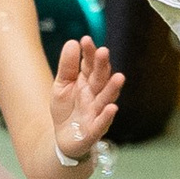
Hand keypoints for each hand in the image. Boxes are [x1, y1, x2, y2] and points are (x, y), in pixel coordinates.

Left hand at [50, 36, 123, 164]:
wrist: (64, 138)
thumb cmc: (67, 109)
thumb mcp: (61, 85)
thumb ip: (67, 66)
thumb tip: (72, 42)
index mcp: (87, 82)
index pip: (90, 65)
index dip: (89, 53)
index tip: (86, 40)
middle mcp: (95, 95)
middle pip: (100, 79)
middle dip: (103, 66)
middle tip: (103, 51)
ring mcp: (96, 113)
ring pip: (106, 99)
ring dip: (113, 89)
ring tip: (119, 77)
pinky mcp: (94, 131)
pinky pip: (101, 123)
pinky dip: (107, 116)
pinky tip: (112, 108)